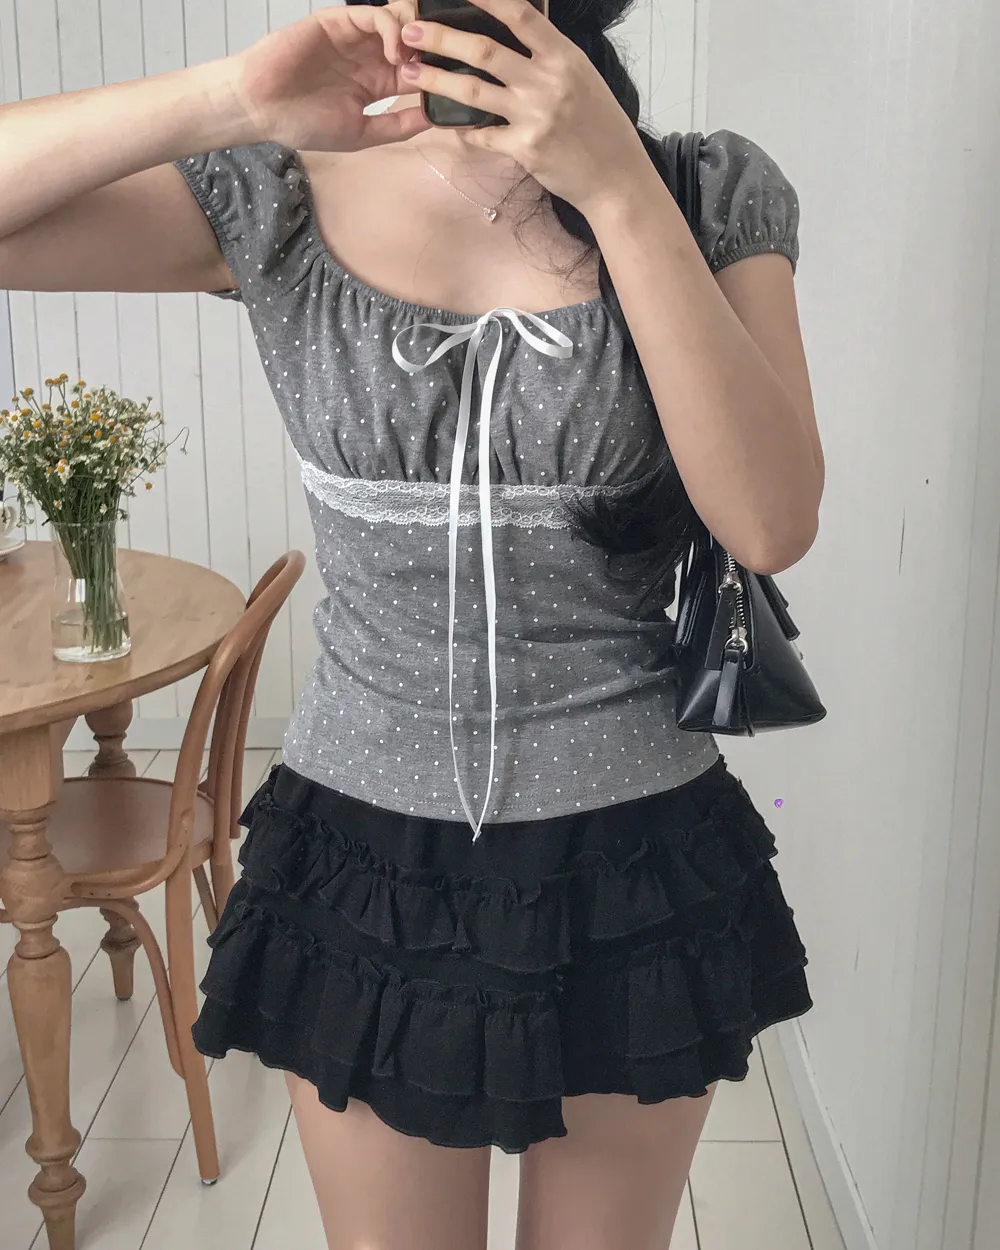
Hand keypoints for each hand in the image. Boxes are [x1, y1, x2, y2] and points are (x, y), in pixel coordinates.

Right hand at [229, 2, 433, 150]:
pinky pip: (374, 15)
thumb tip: (435, 120)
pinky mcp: (340, 21)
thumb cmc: (306, 123)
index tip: (460, 88)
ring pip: (400, 23)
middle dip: (434, 51)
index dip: (441, 77)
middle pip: (416, 43)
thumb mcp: (362, 133)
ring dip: (415, 38)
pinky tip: (394, 51)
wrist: (264, 107)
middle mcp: (372, 57)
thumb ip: (398, 126)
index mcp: (380, 84)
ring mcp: (357, 37)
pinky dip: (391, 28)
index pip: (420, 73)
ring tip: (415, 60)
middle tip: (446, 65)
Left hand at [397, 0, 649, 213]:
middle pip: (483, 51)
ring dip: (436, 81)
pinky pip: (482, 135)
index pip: (519, 14)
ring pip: (473, 92)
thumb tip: (516, 31)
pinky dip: (462, 130)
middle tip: (410, 32)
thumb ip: (549, 55)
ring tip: (410, 73)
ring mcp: (534, 116)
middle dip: (441, 38)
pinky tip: (447, 125)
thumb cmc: (600, 126)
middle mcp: (547, 82)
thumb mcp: (582, 77)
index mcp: (563, 57)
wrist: (615, 178)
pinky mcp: (524, 149)